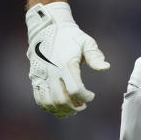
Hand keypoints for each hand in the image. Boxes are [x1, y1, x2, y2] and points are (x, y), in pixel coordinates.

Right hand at [25, 2, 109, 117]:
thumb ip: (95, 56)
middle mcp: (52, 72)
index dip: (85, 97)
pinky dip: (49, 107)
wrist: (47, 29)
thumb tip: (106, 68)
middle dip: (74, 107)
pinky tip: (59, 107)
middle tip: (83, 105)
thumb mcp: (86, 42)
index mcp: (66, 64)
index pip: (75, 90)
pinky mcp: (34, 78)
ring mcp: (41, 76)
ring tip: (72, 109)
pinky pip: (39, 98)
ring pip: (49, 102)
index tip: (91, 96)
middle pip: (61, 99)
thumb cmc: (70, 36)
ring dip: (62, 110)